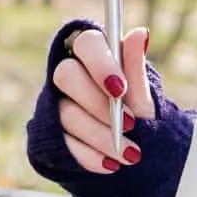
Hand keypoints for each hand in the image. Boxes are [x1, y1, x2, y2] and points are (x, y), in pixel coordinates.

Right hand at [52, 27, 153, 173]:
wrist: (136, 145)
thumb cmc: (138, 107)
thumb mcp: (144, 91)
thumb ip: (137, 67)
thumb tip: (141, 34)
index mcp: (95, 52)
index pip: (86, 43)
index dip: (100, 65)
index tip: (121, 89)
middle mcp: (71, 72)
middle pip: (67, 75)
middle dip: (98, 103)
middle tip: (130, 124)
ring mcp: (57, 102)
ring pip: (67, 114)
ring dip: (100, 135)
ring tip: (131, 153)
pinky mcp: (51, 131)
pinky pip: (63, 143)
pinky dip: (90, 156)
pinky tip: (111, 163)